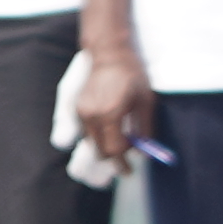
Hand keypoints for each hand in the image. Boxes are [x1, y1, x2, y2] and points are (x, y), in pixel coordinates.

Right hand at [67, 39, 154, 172]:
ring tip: (117, 151)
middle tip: (125, 168)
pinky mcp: (76, 109)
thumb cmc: (132, 75)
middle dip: (112, 162)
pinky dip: (96, 139)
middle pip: (99, 152)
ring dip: (103, 150)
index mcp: (110, 114)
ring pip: (90, 144)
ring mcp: (81, 113)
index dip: (124, 162)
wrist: (109, 53)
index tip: (131, 170)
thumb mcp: (146, 101)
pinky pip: (85, 133)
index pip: (114, 150)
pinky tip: (108, 134)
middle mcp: (91, 116)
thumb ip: (145, 129)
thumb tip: (144, 152)